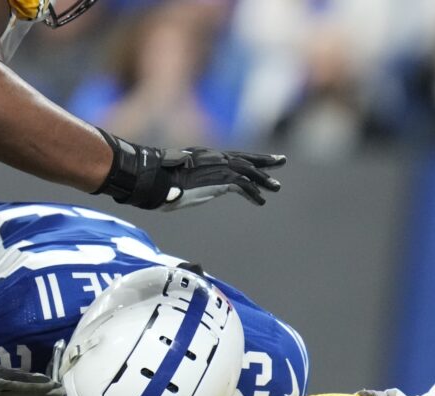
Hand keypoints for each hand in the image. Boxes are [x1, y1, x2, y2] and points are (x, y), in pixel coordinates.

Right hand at [96, 130, 283, 209]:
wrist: (154, 178)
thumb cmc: (157, 180)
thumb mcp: (176, 177)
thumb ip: (186, 180)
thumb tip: (180, 190)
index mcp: (205, 156)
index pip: (232, 156)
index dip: (248, 157)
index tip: (261, 159)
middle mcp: (214, 158)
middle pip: (245, 158)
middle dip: (265, 161)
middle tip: (281, 161)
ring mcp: (218, 168)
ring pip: (249, 171)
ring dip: (264, 179)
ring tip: (276, 187)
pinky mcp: (220, 180)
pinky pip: (243, 186)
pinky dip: (253, 193)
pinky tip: (261, 201)